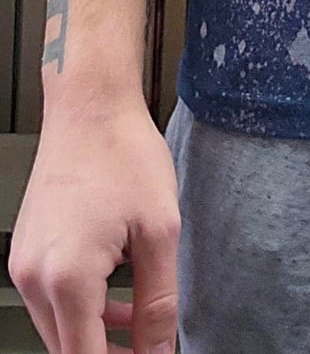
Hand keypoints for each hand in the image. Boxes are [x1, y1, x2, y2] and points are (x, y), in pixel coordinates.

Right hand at [9, 94, 179, 353]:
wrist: (89, 104)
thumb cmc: (123, 153)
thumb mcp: (159, 231)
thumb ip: (159, 304)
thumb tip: (160, 353)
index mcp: (68, 278)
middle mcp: (35, 277)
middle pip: (67, 350)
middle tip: (148, 348)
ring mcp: (24, 264)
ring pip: (57, 329)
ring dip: (94, 337)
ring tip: (138, 328)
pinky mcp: (25, 251)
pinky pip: (50, 301)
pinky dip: (80, 311)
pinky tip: (115, 300)